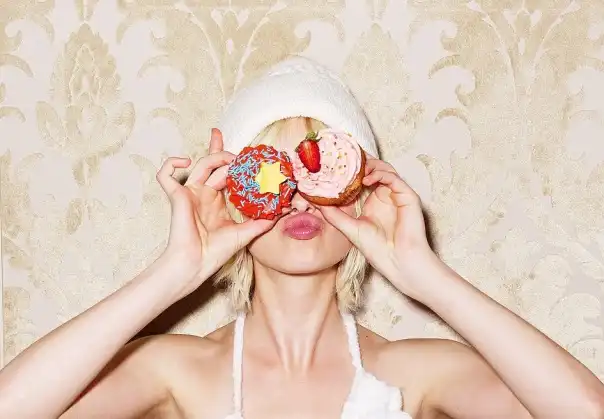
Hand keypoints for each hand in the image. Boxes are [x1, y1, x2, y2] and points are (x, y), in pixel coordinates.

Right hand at [157, 129, 276, 297]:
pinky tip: (186, 162)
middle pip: (212, 163)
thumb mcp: (246, 232)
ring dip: (216, 156)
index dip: (231, 158)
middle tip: (242, 152)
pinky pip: (165, 175)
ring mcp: (190, 193)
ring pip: (200, 163)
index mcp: (217, 200)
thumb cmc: (216, 252)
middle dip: (223, 150)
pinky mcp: (177, 195)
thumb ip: (265, 220)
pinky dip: (171, 164)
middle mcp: (204, 193)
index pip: (224, 173)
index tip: (248, 152)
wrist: (196, 264)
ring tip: (231, 159)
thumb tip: (286, 209)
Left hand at [318, 157, 437, 295]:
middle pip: (375, 169)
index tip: (336, 164)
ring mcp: (397, 195)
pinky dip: (381, 174)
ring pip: (385, 169)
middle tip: (346, 159)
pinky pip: (394, 178)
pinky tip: (367, 180)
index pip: (363, 177)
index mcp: (373, 201)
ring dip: (371, 165)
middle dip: (361, 161)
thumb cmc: (379, 250)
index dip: (352, 169)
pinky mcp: (408, 197)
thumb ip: (334, 215)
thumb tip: (316, 202)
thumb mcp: (350, 229)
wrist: (398, 262)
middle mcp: (385, 195)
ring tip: (356, 169)